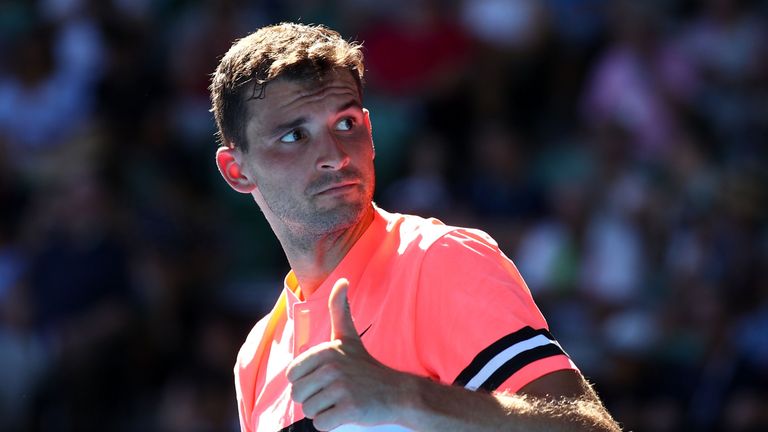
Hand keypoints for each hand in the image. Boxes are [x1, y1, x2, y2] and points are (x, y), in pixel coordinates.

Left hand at [286, 278, 412, 430]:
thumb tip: (341, 280)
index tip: (326, 378)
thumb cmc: (366, 366)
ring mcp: (341, 388)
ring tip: (341, 401)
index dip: (305, 381)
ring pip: (309, 411)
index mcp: (325, 351)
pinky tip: (346, 412)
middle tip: (335, 392)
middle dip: (313, 398)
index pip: (292, 376)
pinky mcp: (349, 410)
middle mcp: (332, 367)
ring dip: (323, 411)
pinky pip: (321, 425)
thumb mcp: (349, 336)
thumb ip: (339, 309)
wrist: (397, 392)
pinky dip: (331, 423)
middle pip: (298, 395)